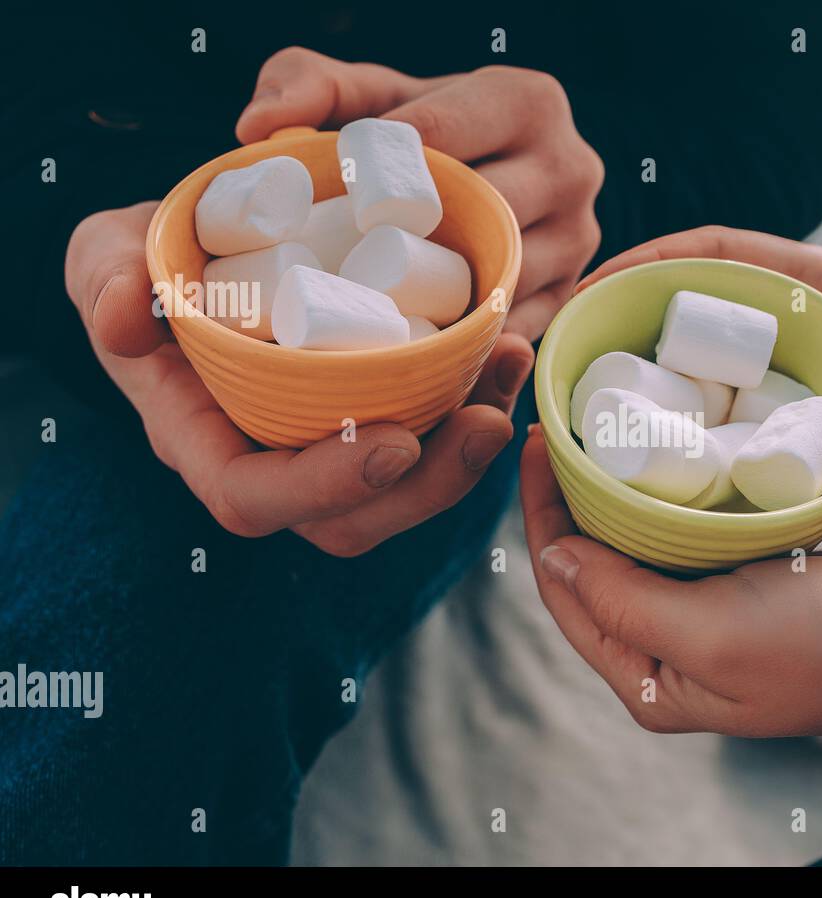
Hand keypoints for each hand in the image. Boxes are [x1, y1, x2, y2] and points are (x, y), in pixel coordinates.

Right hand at [66, 201, 533, 555]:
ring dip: (473, 445)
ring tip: (510, 368)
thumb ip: (105, 279)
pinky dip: (481, 394)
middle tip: (486, 422)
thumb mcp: (107, 253)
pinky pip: (438, 432)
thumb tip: (125, 320)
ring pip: (412, 486)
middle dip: (432, 486)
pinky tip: (507, 347)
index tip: (395, 443)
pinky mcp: (382, 413)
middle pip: (357, 519)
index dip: (326, 488)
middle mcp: (277, 459)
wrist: (209, 248)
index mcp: (205, 440)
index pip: (255, 499)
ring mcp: (335, 444)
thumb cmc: (152, 257)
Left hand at [236, 47, 604, 340]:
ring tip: (376, 307)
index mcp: (528, 101)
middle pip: (484, 212)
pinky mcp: (569, 296)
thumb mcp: (364, 94)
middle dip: (415, 238)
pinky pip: (518, 329)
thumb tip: (258, 130)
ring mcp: (579, 239)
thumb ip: (308, 85)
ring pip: (507, 278)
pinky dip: (468, 343)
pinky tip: (417, 346)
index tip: (329, 195)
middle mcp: (571, 169)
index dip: (381, 169)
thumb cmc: (414, 134)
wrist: (481, 175)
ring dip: (443, 301)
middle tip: (345, 260)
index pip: (445, 136)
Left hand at [520, 429, 821, 736]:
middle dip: (571, 500)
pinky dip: (669, 493)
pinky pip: (688, 532)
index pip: (567, 593)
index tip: (539, 444)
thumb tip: (553, 558)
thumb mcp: (713, 633)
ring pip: (638, 545)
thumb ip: (623, 601)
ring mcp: (710, 612)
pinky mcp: (747, 577)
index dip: (542, 520)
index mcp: (650, 678)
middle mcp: (671, 649)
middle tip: (563, 424)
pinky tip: (661, 451)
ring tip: (600, 427)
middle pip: (596, 566)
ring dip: (617, 492)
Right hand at [579, 226, 821, 513]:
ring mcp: (764, 341)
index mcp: (814, 281)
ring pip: (683, 336)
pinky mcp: (762, 376)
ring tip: (573, 393)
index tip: (597, 288)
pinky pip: (700, 375)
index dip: (651, 260)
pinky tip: (624, 433)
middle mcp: (777, 305)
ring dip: (630, 355)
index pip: (718, 251)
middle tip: (564, 350)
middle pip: (681, 292)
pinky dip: (661, 395)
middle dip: (618, 311)